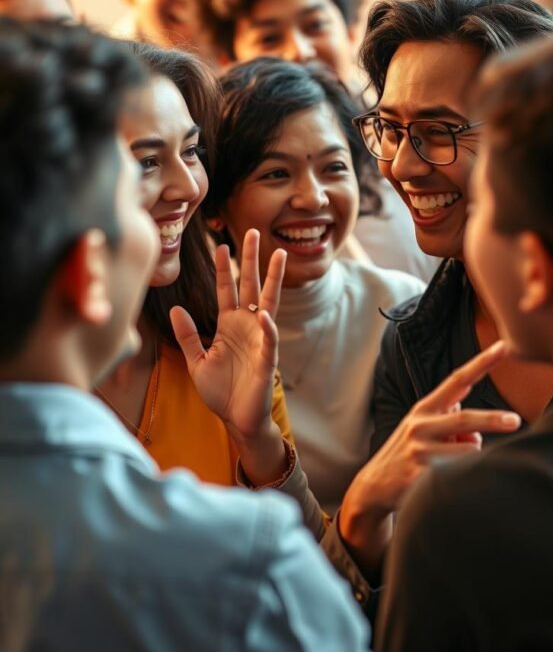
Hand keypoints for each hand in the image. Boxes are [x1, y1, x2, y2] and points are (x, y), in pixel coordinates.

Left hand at [170, 229, 286, 440]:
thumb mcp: (196, 361)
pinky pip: (269, 340)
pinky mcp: (267, 359)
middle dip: (251, 259)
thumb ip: (188, 335)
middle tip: (253, 231)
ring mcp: (259, 339)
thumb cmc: (220, 392)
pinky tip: (265, 314)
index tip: (220, 244)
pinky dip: (268, 327)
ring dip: (274, 279)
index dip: (224, 268)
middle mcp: (246, 325)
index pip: (226, 289)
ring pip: (269, 302)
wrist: (237, 420)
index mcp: (228, 324)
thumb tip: (175, 308)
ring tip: (278, 255)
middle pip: (251, 285)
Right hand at [338, 341, 520, 574]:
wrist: (375, 486)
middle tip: (515, 420)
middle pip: (465, 419)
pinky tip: (444, 480)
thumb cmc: (408, 452)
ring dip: (472, 458)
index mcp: (424, 408)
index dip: (481, 363)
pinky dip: (462, 476)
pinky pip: (458, 474)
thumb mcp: (423, 427)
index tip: (503, 347)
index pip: (457, 380)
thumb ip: (449, 415)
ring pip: (468, 451)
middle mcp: (420, 425)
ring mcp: (419, 451)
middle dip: (493, 420)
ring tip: (453, 464)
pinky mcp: (420, 476)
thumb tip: (473, 416)